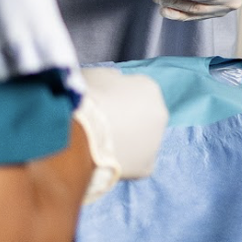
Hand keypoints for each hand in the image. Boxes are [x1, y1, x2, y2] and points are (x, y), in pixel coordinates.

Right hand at [74, 68, 166, 201]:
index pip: (136, 91)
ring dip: (126, 142)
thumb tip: (114, 83)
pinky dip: (123, 163)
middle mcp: (160, 112)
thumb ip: (110, 79)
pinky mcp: (147, 166)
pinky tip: (105, 161)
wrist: (81, 132)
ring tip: (100, 145)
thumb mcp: (95, 75)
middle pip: (143, 116)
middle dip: (126, 120)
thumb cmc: (86, 98)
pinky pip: (135, 163)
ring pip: (141, 141)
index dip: (117, 98)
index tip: (101, 104)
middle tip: (101, 126)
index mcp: (148, 87)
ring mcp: (156, 141)